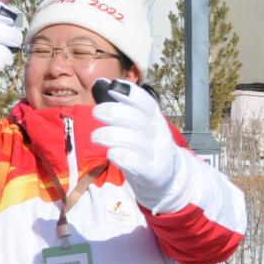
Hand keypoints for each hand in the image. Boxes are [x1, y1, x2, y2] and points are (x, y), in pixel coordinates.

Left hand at [91, 82, 189, 212]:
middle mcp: (158, 135)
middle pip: (137, 119)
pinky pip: (136, 162)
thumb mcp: (139, 127)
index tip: (111, 87)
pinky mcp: (152, 173)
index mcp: (155, 120)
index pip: (146, 103)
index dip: (129, 93)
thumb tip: (101, 83)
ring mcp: (156, 154)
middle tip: (96, 112)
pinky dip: (121, 156)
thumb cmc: (145, 148)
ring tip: (96, 136)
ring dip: (110, 135)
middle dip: (114, 112)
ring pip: (134, 140)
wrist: (168, 180)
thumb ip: (123, 109)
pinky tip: (111, 153)